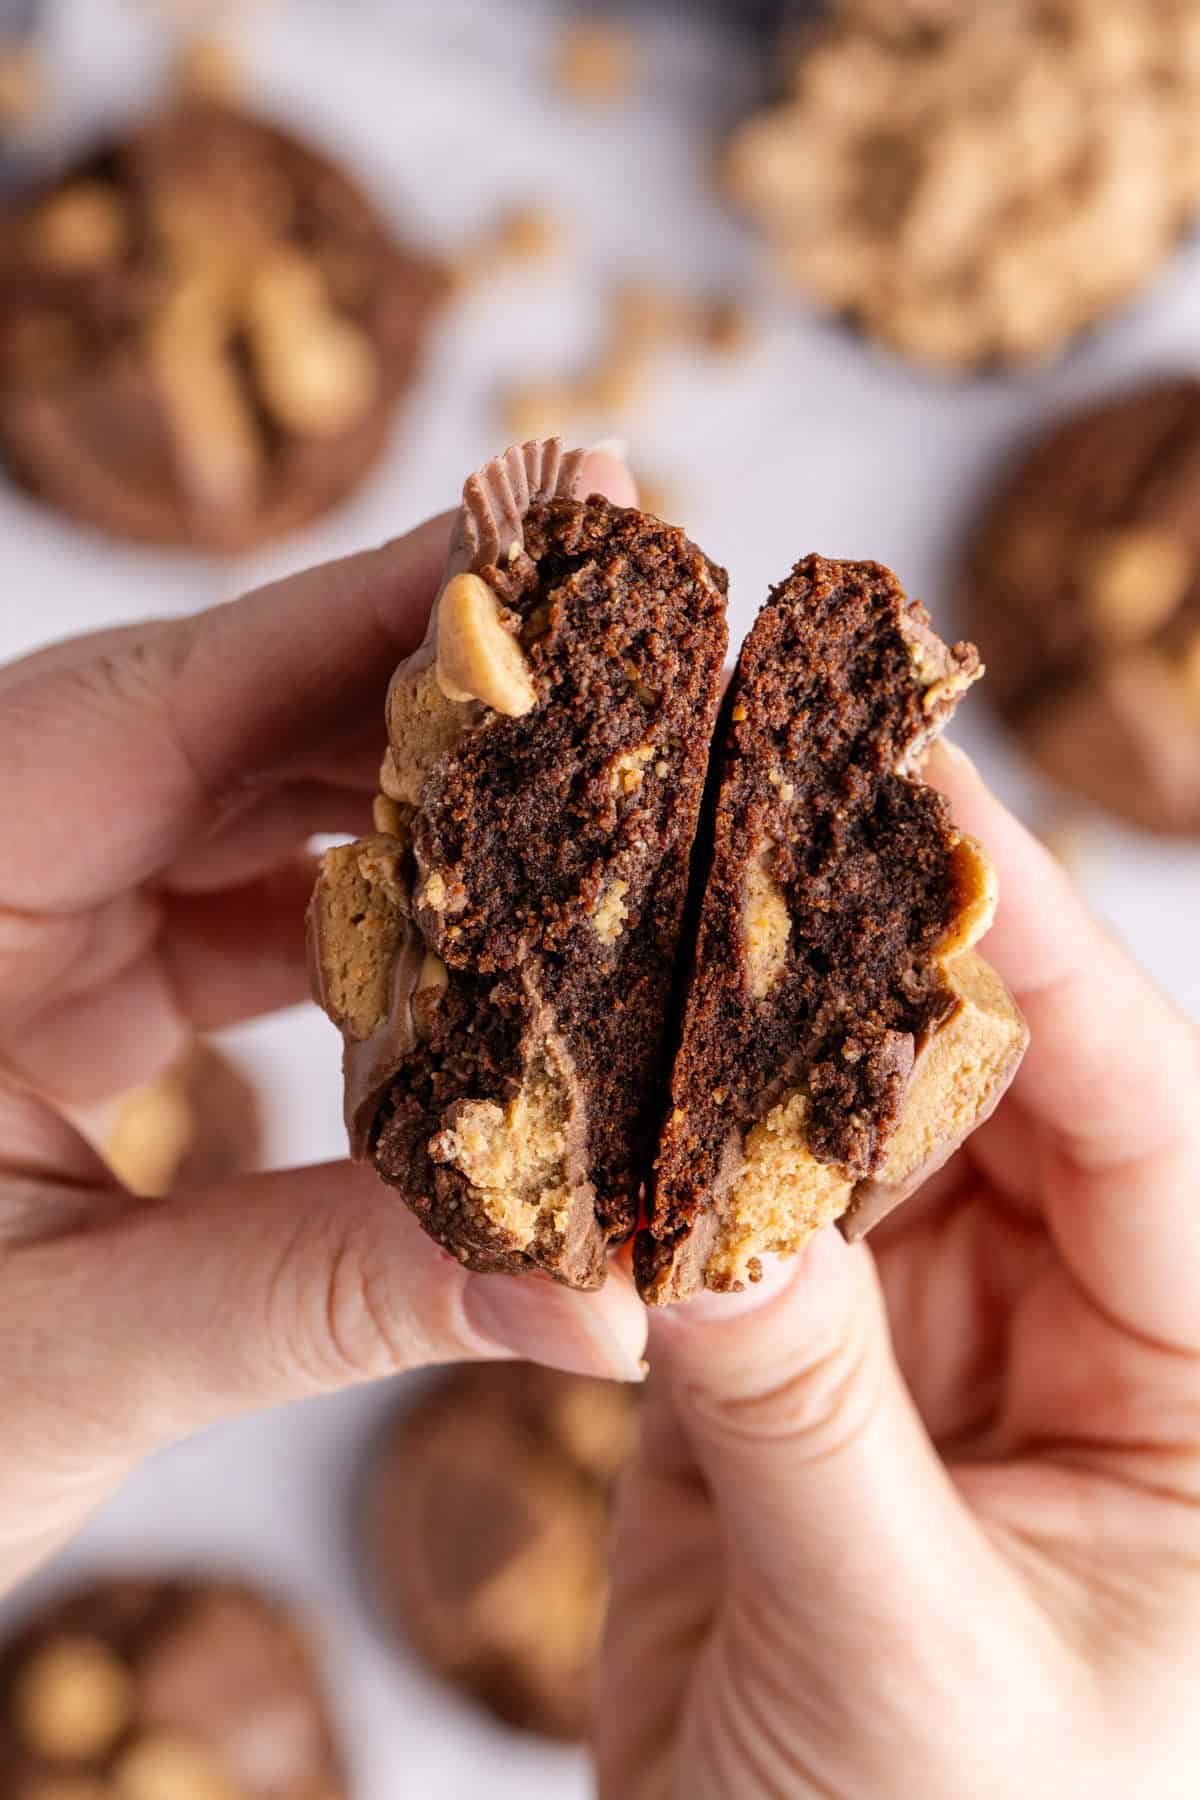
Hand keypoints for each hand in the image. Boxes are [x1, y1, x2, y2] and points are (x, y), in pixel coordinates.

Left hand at [0, 450, 646, 1597]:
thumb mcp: (61, 1362)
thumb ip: (324, 1295)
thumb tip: (603, 1295)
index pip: (160, 702)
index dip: (372, 607)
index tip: (560, 520)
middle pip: (228, 724)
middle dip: (436, 698)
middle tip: (638, 662)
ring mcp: (22, 920)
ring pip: (249, 809)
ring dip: (423, 818)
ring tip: (604, 810)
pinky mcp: (69, 983)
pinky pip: (243, 909)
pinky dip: (373, 931)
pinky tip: (495, 956)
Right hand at [599, 744, 1199, 1799]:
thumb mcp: (905, 1664)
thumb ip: (805, 1419)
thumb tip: (702, 1212)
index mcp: (1198, 1392)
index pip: (1147, 1115)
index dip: (1039, 951)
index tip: (925, 801)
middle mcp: (1070, 1331)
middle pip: (982, 1086)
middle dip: (868, 960)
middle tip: (750, 807)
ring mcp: (917, 1337)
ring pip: (835, 1135)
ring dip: (741, 1046)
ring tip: (646, 911)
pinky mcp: (779, 1364)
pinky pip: (722, 1221)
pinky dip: (652, 1160)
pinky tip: (585, 1078)